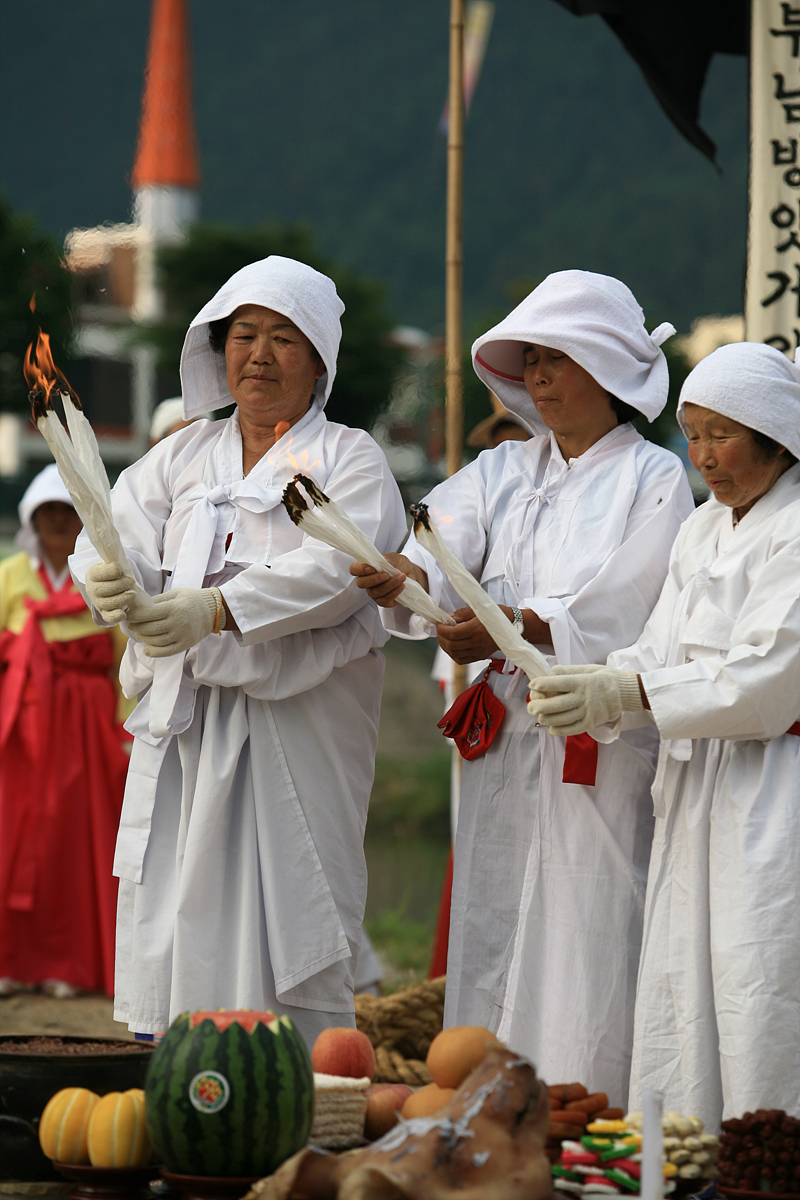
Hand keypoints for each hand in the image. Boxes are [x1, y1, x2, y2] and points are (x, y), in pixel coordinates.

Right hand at [85, 561, 140, 624]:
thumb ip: (114, 563)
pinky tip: (124, 613)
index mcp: (92, 574)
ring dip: (122, 599)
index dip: (109, 572)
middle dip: (120, 585)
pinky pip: (108, 617)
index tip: (119, 570)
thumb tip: (118, 565)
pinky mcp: (105, 613)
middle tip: (131, 581)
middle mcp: (92, 589)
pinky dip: (115, 617)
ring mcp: (98, 602)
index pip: (98, 574)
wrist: (113, 584)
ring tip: (133, 593)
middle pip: (102, 590)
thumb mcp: (113, 564)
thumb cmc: (115, 573)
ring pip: (106, 604)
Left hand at [127, 587, 222, 657]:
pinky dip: (153, 652)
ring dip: (143, 638)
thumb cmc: (192, 600)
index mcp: (174, 607)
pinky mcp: (185, 645)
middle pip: (148, 629)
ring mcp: (181, 635)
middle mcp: (177, 622)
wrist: (214, 611)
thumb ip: (157, 600)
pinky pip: (165, 652)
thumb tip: (137, 607)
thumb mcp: (175, 594)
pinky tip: (147, 649)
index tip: (128, 615)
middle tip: (132, 624)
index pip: (147, 614)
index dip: (133, 615)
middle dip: (136, 627)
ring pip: (155, 641)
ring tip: (140, 634)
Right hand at [349, 553, 426, 607]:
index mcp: (366, 569)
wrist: (412, 574)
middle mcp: (368, 582)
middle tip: (387, 574)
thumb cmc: (400, 565)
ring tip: (401, 577)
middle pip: (361, 583)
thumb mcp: (396, 558)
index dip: (360, 569)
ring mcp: (374, 593)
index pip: (354, 569)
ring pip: (376, 592)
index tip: (372, 568)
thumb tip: (384, 560)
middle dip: (374, 579)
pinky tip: (402, 586)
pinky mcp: (383, 601)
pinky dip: (394, 592)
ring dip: (390, 584)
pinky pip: (385, 600)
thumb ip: (388, 558)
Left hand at [435, 606, 505, 664]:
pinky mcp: (481, 656)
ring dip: (445, 646)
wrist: (515, 626)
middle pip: (451, 645)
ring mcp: (479, 651)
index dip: (441, 629)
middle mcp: (477, 643)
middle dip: (441, 637)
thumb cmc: (498, 614)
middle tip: (440, 630)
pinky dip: (453, 654)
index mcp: (476, 629)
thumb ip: (462, 613)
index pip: (452, 634)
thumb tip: (448, 618)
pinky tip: (451, 646)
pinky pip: (462, 660)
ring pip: (454, 654)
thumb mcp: (480, 608)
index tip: (439, 623)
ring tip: (443, 637)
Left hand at [526, 666, 642, 734]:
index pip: (558, 683)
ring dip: (546, 719)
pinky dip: (559, 730)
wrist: (625, 692)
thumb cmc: (604, 678)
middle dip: (539, 706)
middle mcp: (584, 697)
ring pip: (562, 718)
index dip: (543, 684)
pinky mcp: (591, 723)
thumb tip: (548, 672)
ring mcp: (588, 712)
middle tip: (530, 707)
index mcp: (582, 682)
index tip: (532, 685)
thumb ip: (568, 671)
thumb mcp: (587, 668)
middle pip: (556, 704)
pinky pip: (572, 729)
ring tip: (539, 716)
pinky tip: (551, 728)